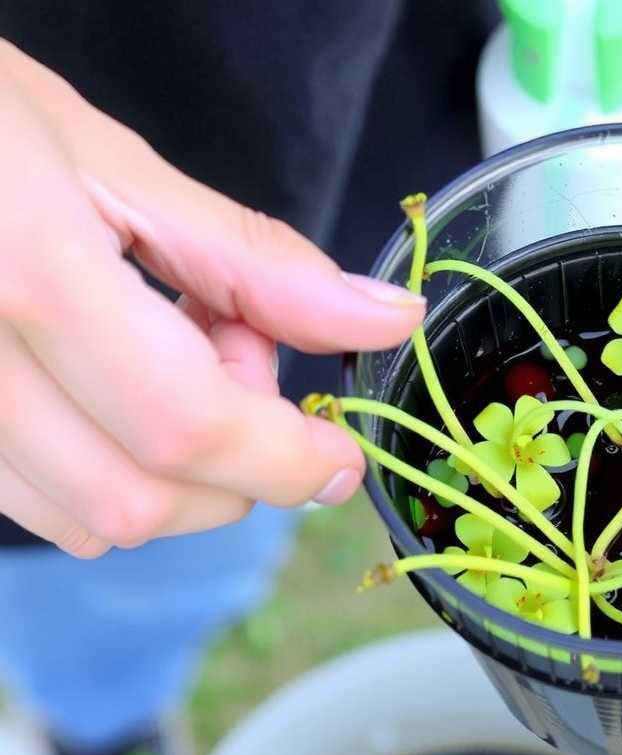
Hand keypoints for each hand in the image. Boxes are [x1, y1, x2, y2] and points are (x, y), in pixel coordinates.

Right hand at [0, 41, 423, 556]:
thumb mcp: (121, 168)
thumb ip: (259, 263)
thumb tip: (387, 321)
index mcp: (32, 277)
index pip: (186, 426)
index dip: (287, 460)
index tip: (341, 457)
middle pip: (141, 499)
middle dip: (236, 464)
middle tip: (239, 352)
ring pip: (90, 519)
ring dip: (178, 471)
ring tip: (170, 354)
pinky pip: (41, 501)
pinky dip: (116, 469)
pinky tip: (119, 387)